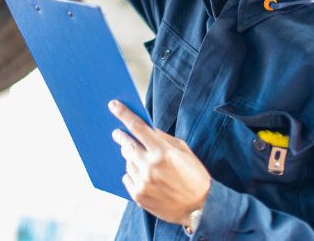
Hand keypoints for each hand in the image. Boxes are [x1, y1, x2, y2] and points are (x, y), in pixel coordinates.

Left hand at [109, 99, 210, 225]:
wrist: (200, 207)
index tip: (113, 105)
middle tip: (117, 133)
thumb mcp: (184, 150)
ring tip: (144, 162)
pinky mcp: (139, 196)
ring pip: (127, 162)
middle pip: (127, 145)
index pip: (138, 127)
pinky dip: (131, 174)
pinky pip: (127, 178)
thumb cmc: (194, 176)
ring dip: (131, 158)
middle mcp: (150, 166)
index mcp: (163, 152)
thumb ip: (164, 138)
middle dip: (120, 136)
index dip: (124, 114)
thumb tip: (146, 128)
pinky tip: (143, 176)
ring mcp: (143, 182)